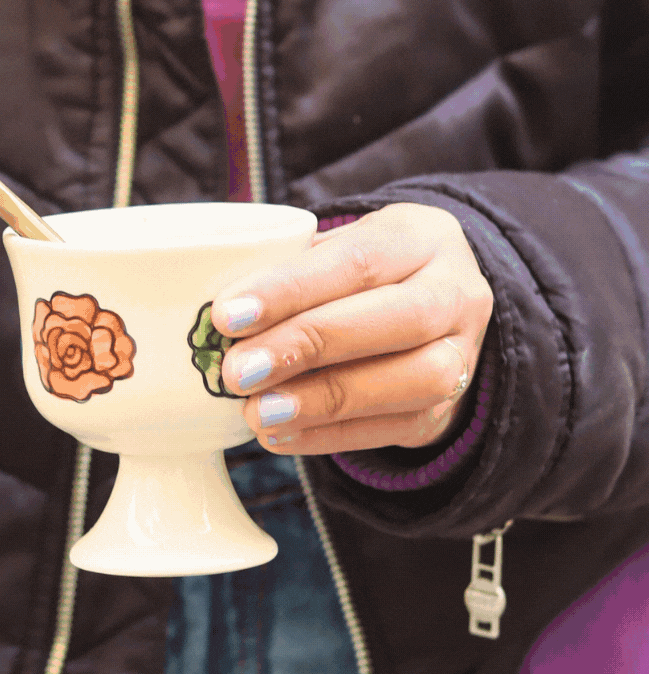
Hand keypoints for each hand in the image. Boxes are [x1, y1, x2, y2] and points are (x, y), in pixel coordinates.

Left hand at [211, 205, 492, 457]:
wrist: (433, 304)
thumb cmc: (360, 271)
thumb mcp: (333, 247)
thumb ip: (286, 268)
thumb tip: (209, 308)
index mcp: (421, 237)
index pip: (357, 259)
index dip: (291, 289)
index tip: (227, 315)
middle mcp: (457, 292)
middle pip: (396, 319)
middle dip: (308, 346)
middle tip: (237, 371)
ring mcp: (464, 354)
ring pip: (413, 380)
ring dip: (325, 401)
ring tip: (256, 412)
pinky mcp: (446, 409)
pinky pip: (397, 428)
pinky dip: (331, 436)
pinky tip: (278, 434)